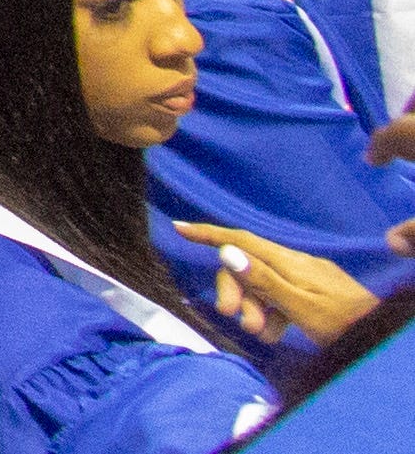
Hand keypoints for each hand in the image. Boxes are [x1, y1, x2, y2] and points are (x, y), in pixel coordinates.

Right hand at [178, 224, 379, 345]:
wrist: (382, 334)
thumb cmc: (342, 325)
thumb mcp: (300, 308)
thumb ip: (264, 281)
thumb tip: (226, 252)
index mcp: (290, 263)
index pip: (242, 240)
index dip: (209, 234)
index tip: (179, 228)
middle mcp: (296, 263)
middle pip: (248, 265)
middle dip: (235, 291)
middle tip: (234, 319)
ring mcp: (307, 276)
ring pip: (263, 283)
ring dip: (253, 307)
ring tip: (261, 335)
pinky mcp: (315, 291)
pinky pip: (281, 295)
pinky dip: (271, 312)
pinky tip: (276, 333)